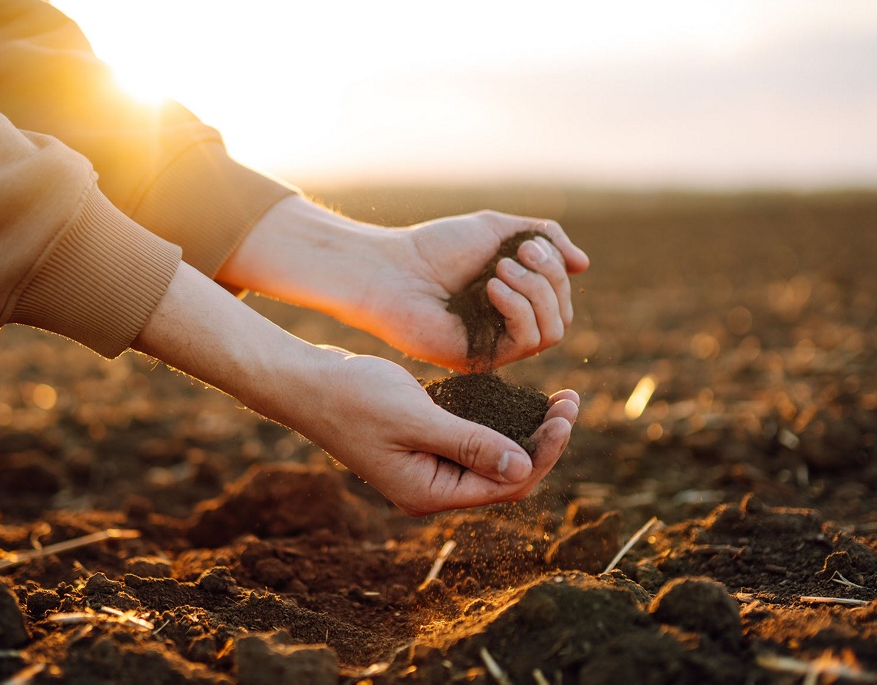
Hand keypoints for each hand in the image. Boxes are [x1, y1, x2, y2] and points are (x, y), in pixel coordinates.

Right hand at [289, 351, 579, 514]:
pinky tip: (521, 399)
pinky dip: (501, 423)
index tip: (565, 414)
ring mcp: (428, 468)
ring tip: (559, 399)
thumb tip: (524, 467)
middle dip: (543, 442)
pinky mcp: (424, 445)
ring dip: (528, 432)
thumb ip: (469, 444)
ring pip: (494, 458)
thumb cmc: (353, 398)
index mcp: (430, 493)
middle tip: (571, 400)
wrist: (306, 384)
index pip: (507, 485)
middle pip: (507, 476)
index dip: (544, 453)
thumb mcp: (416, 418)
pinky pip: (474, 442)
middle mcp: (433, 488)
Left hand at [357, 210, 589, 369]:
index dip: (555, 269)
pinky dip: (519, 309)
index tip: (527, 244)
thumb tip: (583, 265)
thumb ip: (544, 238)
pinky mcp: (483, 360)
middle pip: (563, 314)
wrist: (392, 269)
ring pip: (553, 331)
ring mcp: (497, 345)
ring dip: (535, 293)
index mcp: (514, 299)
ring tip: (499, 270)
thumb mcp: (499, 229)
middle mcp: (509, 326)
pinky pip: (528, 342)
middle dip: (549, 279)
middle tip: (515, 256)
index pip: (561, 296)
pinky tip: (492, 288)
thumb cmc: (436, 247)